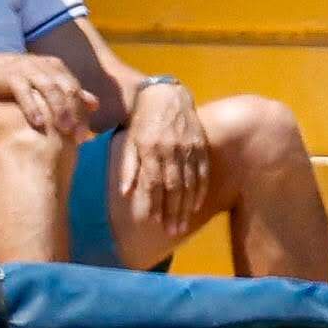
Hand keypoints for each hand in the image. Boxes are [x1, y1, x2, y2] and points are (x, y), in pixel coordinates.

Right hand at [0, 53, 97, 139]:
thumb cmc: (10, 84)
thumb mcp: (41, 87)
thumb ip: (66, 94)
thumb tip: (94, 105)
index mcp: (54, 67)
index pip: (74, 90)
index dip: (82, 112)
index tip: (86, 136)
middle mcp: (43, 65)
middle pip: (66, 90)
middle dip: (75, 114)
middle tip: (80, 137)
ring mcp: (27, 69)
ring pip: (50, 89)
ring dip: (59, 110)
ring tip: (65, 131)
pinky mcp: (10, 75)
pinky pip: (24, 92)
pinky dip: (33, 107)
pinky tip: (39, 123)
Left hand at [116, 82, 209, 240]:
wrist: (165, 95)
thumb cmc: (142, 122)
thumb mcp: (129, 141)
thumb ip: (128, 167)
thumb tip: (125, 192)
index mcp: (151, 149)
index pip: (153, 182)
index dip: (154, 203)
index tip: (153, 222)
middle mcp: (172, 149)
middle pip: (174, 186)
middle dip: (173, 211)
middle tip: (172, 232)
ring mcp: (188, 146)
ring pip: (189, 181)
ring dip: (186, 206)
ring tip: (182, 226)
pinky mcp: (200, 143)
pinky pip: (202, 170)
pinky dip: (200, 189)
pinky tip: (197, 205)